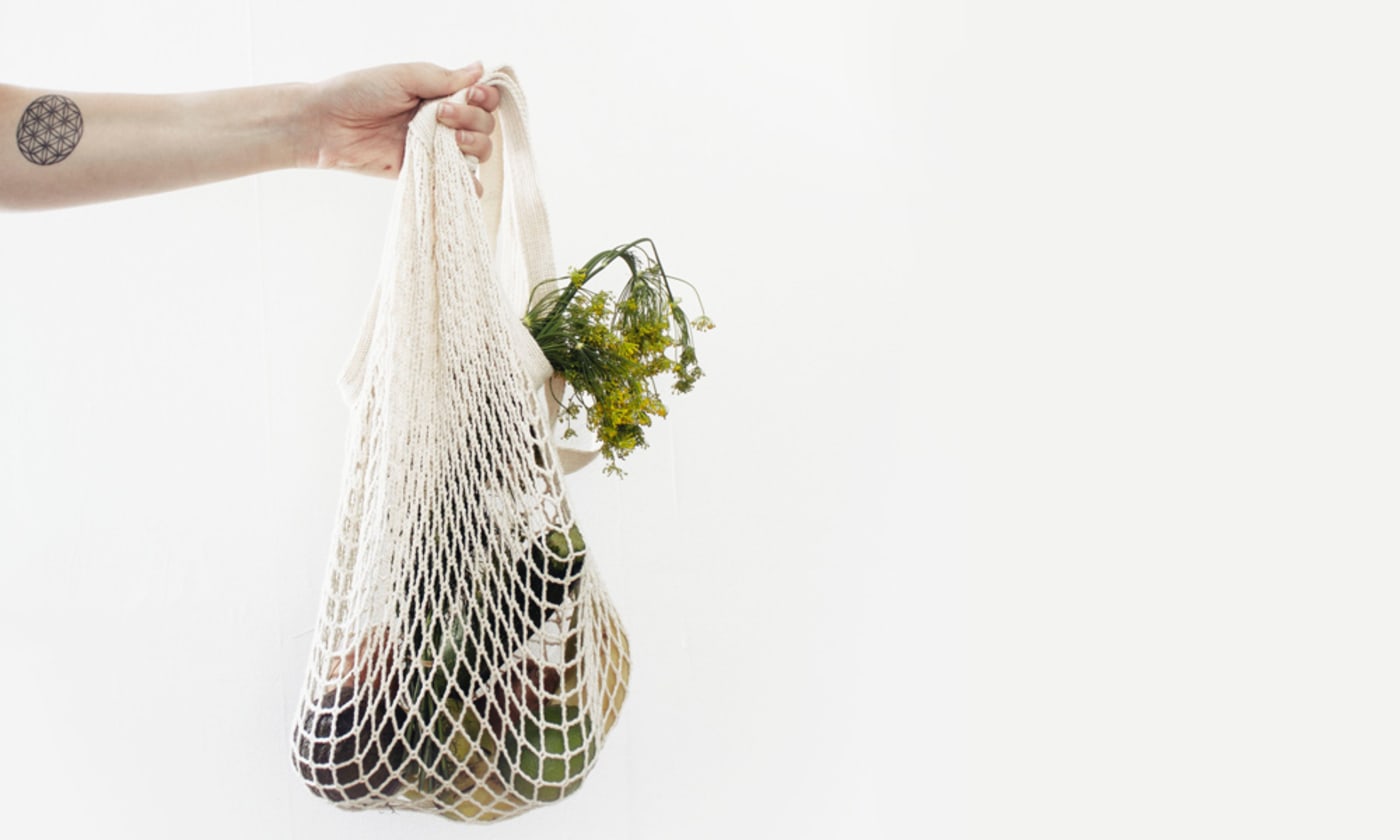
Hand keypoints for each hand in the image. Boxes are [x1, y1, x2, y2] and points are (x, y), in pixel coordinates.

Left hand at [301, 61, 502, 191]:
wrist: (327, 125)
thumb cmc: (358, 93)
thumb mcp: (403, 76)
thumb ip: (443, 78)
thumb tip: (479, 68)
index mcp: (439, 94)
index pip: (481, 99)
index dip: (485, 98)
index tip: (472, 95)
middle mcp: (442, 121)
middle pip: (485, 126)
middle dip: (472, 121)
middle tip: (441, 116)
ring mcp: (435, 148)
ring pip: (478, 152)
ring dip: (473, 145)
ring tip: (449, 141)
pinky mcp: (424, 171)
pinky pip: (458, 181)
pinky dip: (470, 184)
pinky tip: (467, 179)